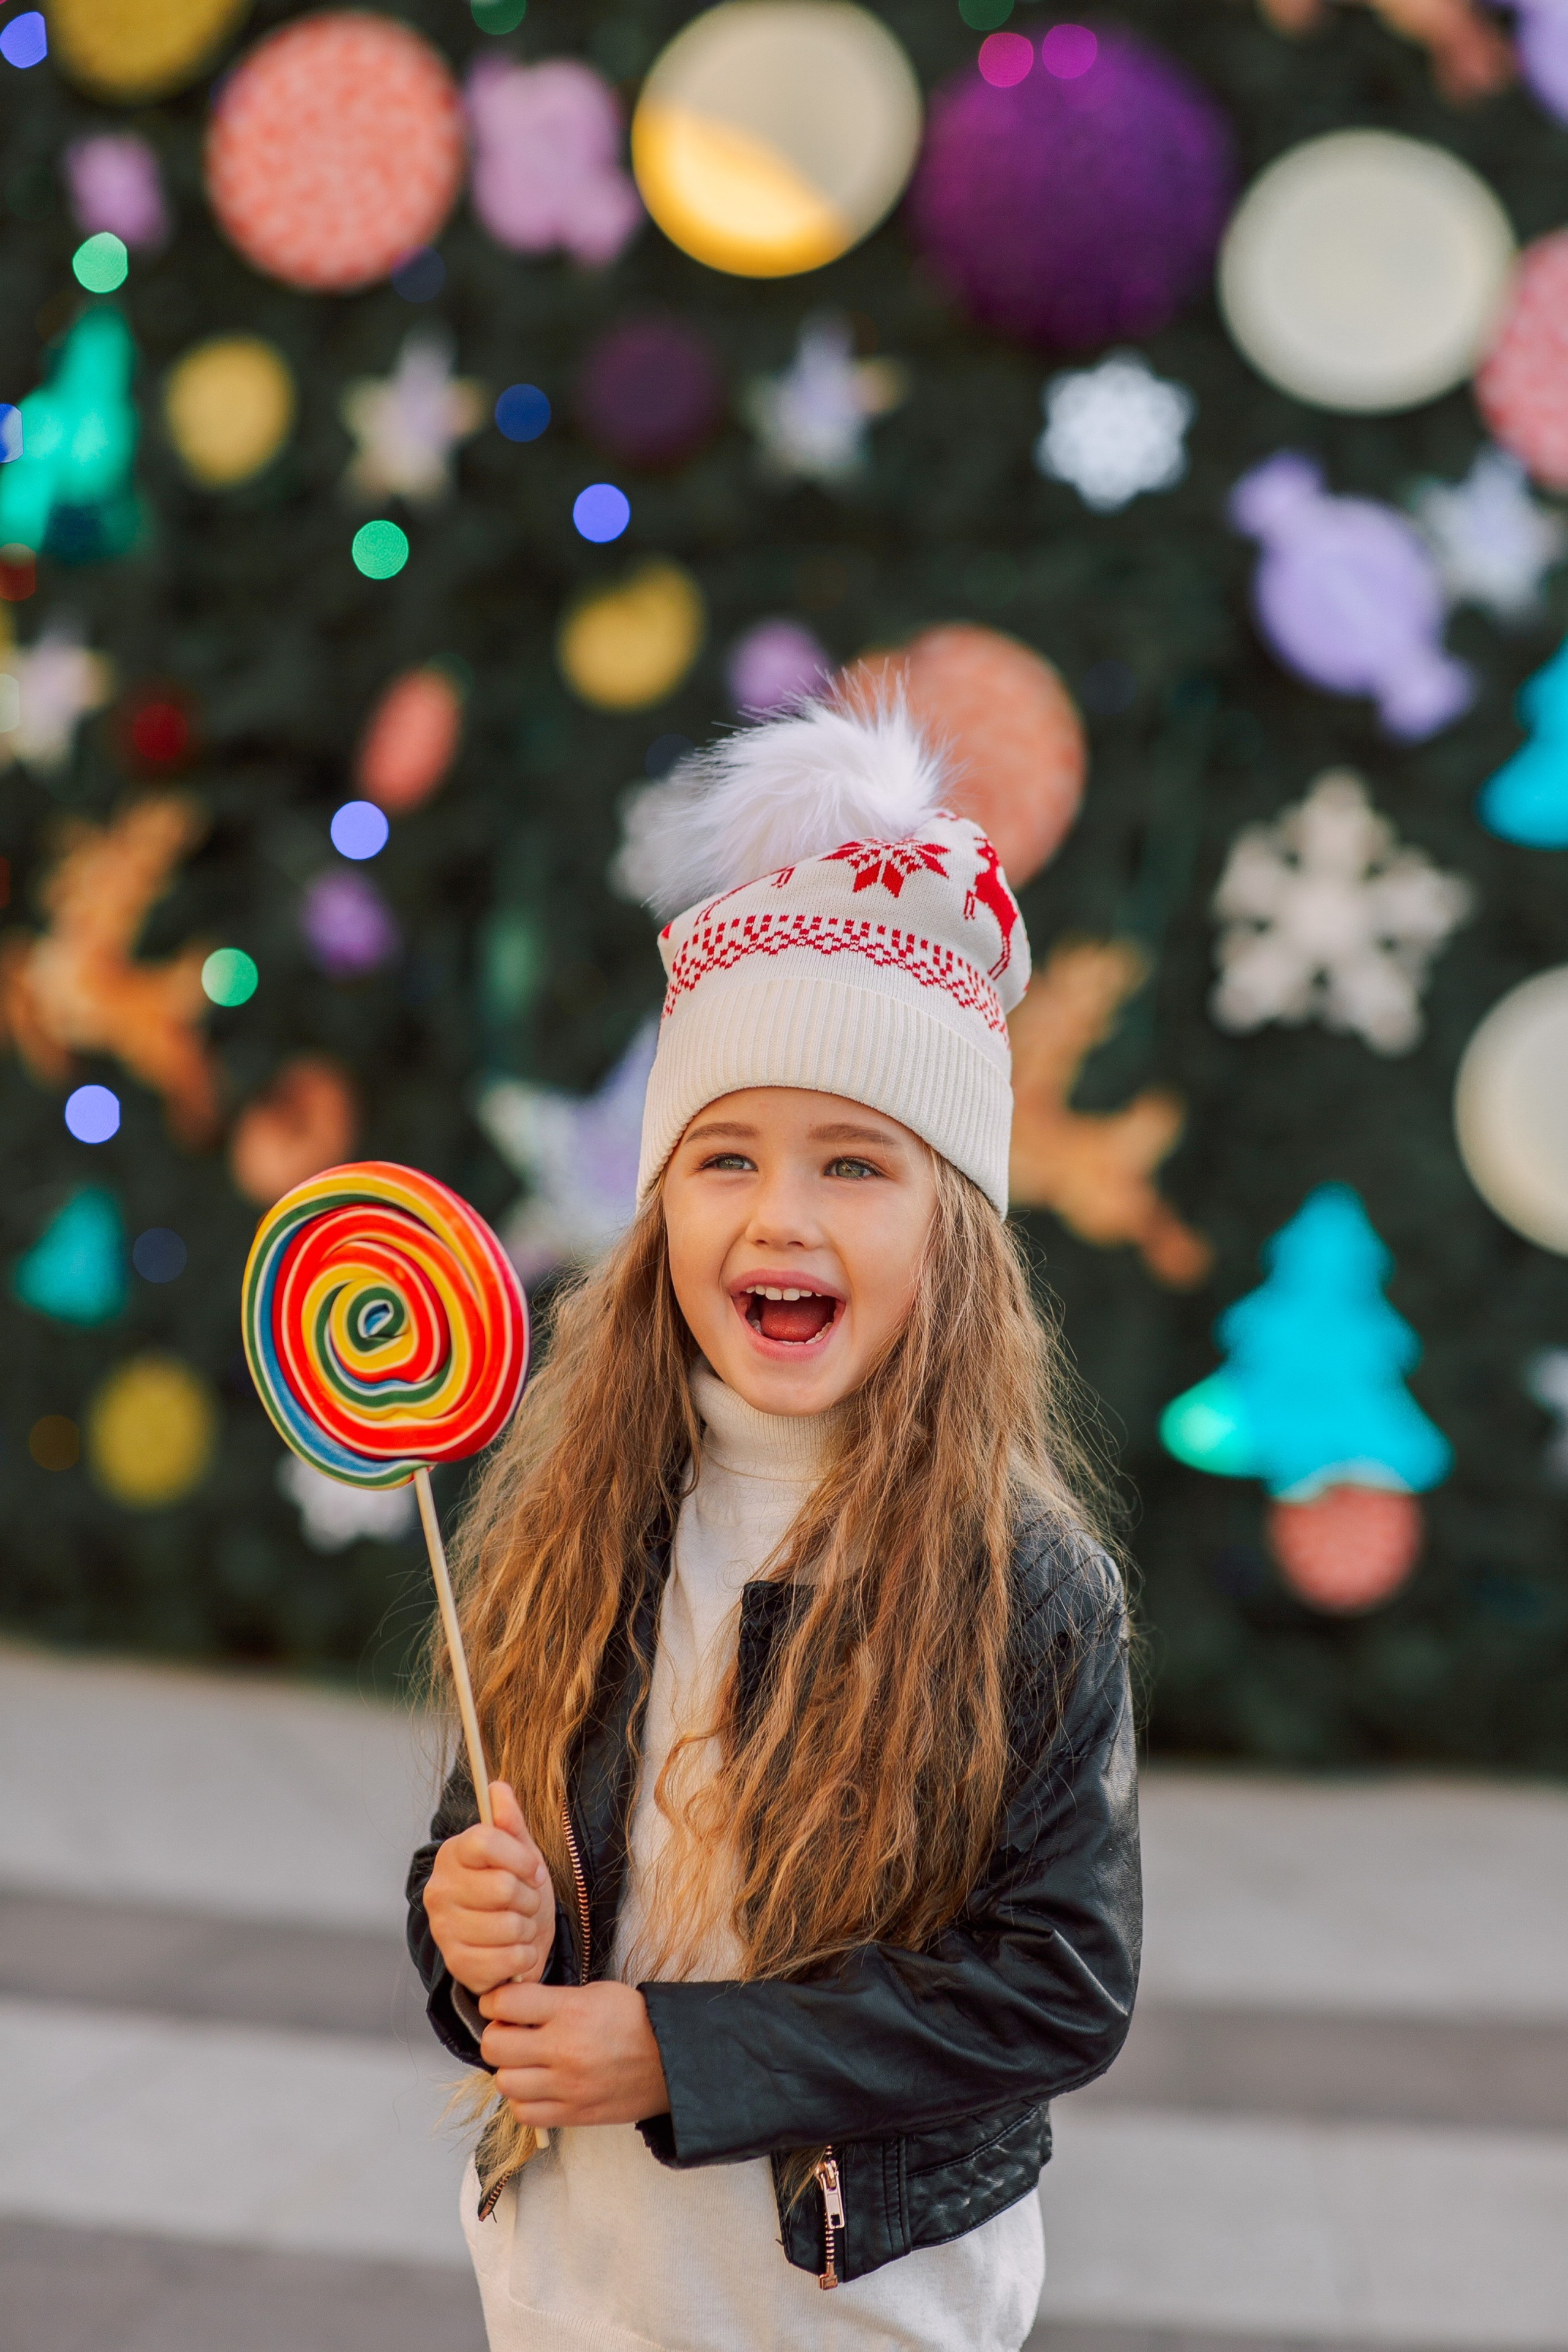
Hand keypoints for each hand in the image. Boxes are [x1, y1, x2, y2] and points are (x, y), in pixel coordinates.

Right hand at [422, 1781, 555, 1996]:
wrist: (510, 1944)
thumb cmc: (514, 1894)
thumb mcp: (519, 1854)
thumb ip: (510, 1822)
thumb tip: (498, 1788)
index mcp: (453, 1855)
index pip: (485, 1841)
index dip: (520, 1856)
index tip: (533, 1870)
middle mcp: (439, 1890)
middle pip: (503, 1886)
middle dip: (529, 1897)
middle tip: (526, 1902)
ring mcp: (444, 1930)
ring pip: (509, 1925)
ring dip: (527, 1928)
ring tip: (520, 1926)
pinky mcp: (457, 1965)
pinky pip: (508, 1960)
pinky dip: (524, 1956)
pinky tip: (516, 1951)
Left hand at [478, 1978, 669, 2127]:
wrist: (672, 2061)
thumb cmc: (634, 2020)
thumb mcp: (596, 1993)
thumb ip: (553, 1999)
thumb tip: (514, 2006)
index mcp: (571, 2010)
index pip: (506, 2002)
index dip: (494, 2000)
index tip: (499, 2003)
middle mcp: (564, 2049)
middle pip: (494, 2045)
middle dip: (496, 2035)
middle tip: (510, 2033)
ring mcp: (567, 2086)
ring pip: (504, 2082)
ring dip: (509, 2070)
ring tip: (524, 2062)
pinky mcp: (572, 2114)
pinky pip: (524, 2113)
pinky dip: (523, 2100)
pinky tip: (537, 2087)